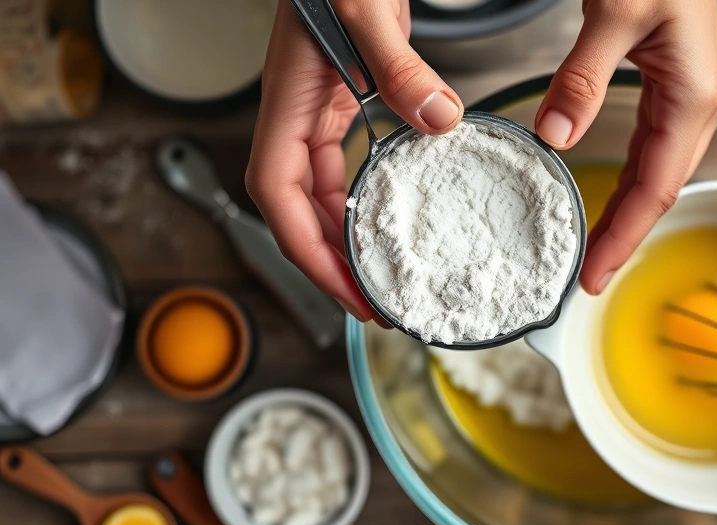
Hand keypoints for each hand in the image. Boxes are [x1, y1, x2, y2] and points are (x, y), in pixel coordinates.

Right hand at [246, 0, 462, 321]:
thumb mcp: (365, 9)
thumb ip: (399, 66)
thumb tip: (439, 121)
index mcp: (289, 99)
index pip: (277, 193)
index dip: (306, 249)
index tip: (344, 289)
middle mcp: (295, 112)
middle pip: (296, 207)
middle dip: (328, 261)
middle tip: (372, 302)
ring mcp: (315, 108)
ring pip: (317, 191)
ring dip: (342, 237)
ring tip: (379, 275)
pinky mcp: (340, 99)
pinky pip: (342, 164)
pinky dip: (359, 200)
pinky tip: (386, 217)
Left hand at [535, 0, 716, 293]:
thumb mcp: (615, 13)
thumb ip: (582, 78)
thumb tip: (555, 137)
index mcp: (693, 97)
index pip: (656, 187)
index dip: (623, 236)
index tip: (593, 276)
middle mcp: (699, 105)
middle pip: (660, 190)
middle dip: (624, 236)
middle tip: (585, 277)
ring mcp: (689, 97)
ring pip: (657, 173)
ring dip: (625, 213)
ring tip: (592, 248)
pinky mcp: (672, 86)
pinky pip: (652, 148)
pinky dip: (629, 180)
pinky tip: (608, 196)